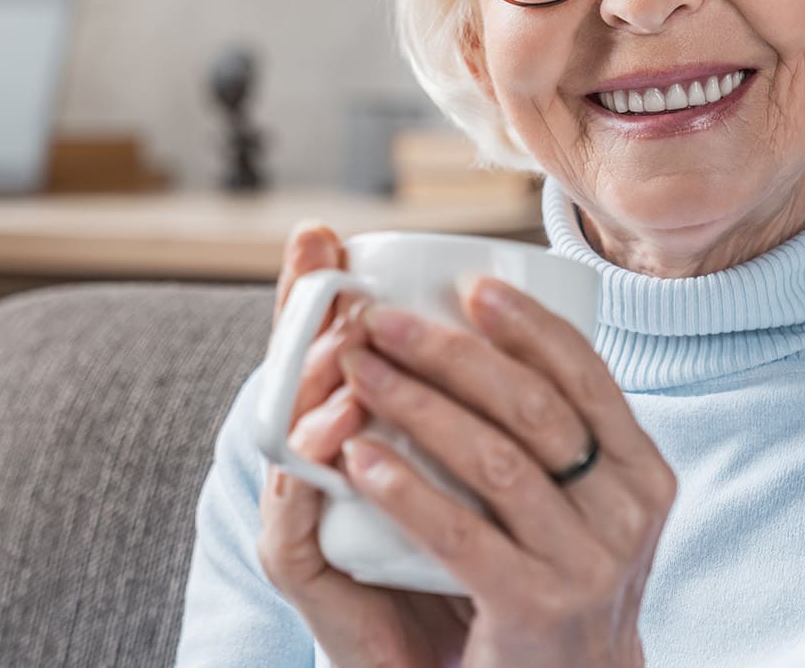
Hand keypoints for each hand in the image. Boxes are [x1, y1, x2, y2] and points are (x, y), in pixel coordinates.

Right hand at [255, 220, 473, 666]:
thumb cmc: (475, 565)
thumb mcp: (483, 473)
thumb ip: (487, 407)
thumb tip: (516, 311)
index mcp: (349, 436)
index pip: (319, 351)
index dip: (311, 291)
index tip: (321, 232)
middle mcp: (312, 468)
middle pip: (290, 375)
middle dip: (307, 312)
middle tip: (326, 260)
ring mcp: (298, 517)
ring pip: (288, 433)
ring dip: (314, 378)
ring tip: (348, 339)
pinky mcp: (299, 570)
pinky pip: (297, 511)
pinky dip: (321, 467)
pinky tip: (347, 433)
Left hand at [334, 274, 676, 667]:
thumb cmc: (555, 580)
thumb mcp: (583, 503)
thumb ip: (557, 435)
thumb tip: (492, 323)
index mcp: (641, 471)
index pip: (585, 375)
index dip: (527, 324)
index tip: (468, 286)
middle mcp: (627, 513)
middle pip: (533, 407)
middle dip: (450, 353)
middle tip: (380, 322)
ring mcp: (586, 564)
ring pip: (495, 461)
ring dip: (417, 406)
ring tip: (359, 372)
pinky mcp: (536, 609)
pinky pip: (462, 534)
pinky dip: (406, 489)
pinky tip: (359, 458)